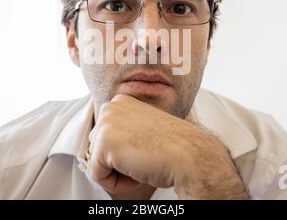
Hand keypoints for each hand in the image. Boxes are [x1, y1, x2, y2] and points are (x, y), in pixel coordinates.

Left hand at [87, 94, 248, 198]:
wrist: (190, 155)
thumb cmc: (173, 146)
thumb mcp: (144, 129)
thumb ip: (124, 131)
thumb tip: (108, 147)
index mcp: (120, 102)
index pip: (105, 137)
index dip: (124, 152)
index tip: (145, 151)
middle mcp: (110, 107)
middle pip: (98, 148)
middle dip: (118, 162)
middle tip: (144, 160)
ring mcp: (105, 123)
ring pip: (97, 162)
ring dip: (118, 172)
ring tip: (142, 165)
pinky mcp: (103, 142)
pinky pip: (97, 175)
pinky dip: (116, 184)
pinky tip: (137, 174)